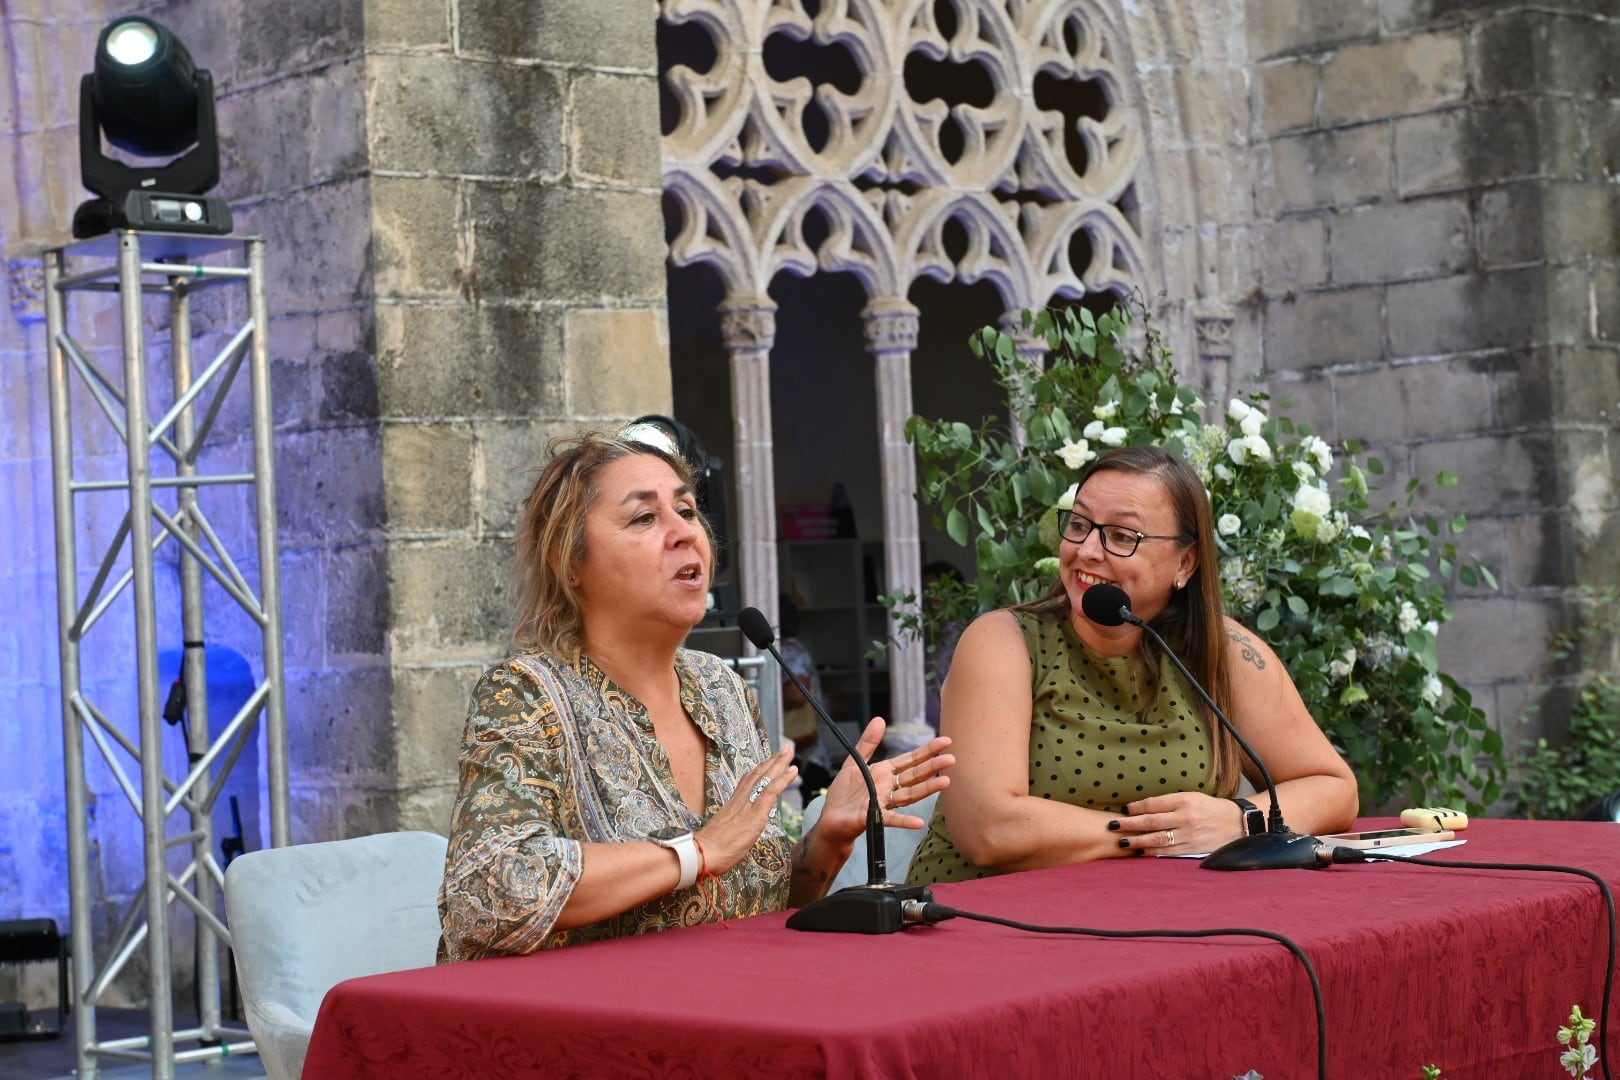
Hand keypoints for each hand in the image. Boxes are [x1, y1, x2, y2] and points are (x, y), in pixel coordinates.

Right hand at [694, 744, 796, 874]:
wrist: (704, 853)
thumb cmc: (712, 849)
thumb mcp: (726, 832)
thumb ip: (736, 826)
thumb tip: (742, 829)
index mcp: (734, 803)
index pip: (749, 781)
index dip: (761, 769)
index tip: (770, 760)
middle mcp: (741, 799)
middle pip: (758, 774)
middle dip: (773, 760)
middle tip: (785, 748)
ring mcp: (748, 804)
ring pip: (765, 777)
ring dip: (779, 763)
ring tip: (789, 751)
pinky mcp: (755, 813)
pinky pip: (771, 791)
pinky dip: (783, 779)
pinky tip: (793, 770)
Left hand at [814, 718, 953, 849]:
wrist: (831, 820)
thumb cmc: (844, 794)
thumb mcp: (854, 762)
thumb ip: (868, 743)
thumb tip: (880, 719)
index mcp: (885, 772)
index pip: (911, 760)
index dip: (927, 751)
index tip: (946, 742)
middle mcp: (889, 787)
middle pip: (914, 775)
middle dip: (932, 767)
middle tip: (952, 759)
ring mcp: (884, 802)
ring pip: (909, 794)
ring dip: (927, 789)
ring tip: (945, 783)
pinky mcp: (873, 817)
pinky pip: (891, 819)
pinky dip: (905, 821)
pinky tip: (919, 822)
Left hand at [1110, 791, 1242, 856]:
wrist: (1237, 824)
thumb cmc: (1209, 808)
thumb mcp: (1191, 797)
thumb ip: (1169, 803)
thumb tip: (1142, 808)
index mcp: (1185, 801)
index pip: (1154, 804)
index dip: (1136, 807)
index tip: (1124, 809)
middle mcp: (1186, 818)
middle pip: (1151, 822)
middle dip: (1129, 824)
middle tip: (1112, 826)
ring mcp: (1189, 836)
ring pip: (1158, 840)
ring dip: (1137, 842)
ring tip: (1122, 842)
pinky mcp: (1193, 850)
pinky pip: (1169, 853)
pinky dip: (1153, 853)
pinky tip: (1141, 853)